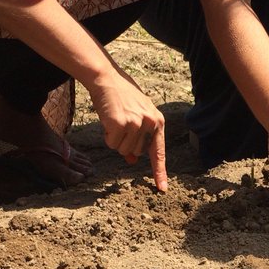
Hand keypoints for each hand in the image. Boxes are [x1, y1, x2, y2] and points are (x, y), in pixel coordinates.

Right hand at [87, 68, 169, 190]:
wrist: (107, 79)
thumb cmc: (121, 98)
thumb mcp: (136, 116)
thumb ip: (139, 137)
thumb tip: (132, 160)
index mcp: (158, 122)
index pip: (159, 152)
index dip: (159, 172)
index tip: (162, 188)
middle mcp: (150, 123)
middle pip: (136, 153)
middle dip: (125, 143)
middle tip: (120, 123)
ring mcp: (136, 124)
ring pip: (123, 150)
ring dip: (116, 140)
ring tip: (115, 120)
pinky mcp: (121, 124)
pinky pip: (112, 143)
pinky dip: (108, 136)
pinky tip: (108, 120)